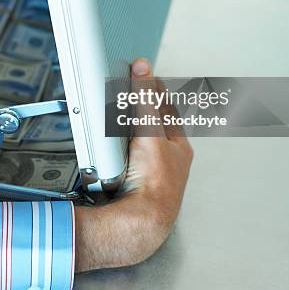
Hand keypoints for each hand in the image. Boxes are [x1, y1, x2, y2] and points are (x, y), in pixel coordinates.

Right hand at [74, 58, 192, 271]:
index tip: (143, 73)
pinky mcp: (133, 184)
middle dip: (142, 109)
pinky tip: (109, 149)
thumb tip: (143, 67)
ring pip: (139, 143)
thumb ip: (144, 98)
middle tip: (130, 90)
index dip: (153, 90)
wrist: (140, 222)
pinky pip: (125, 159)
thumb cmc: (154, 181)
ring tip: (117, 116)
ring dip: (128, 130)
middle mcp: (168, 161)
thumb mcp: (150, 130)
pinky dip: (117, 149)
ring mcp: (150, 174)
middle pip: (153, 125)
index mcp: (179, 147)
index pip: (165, 109)